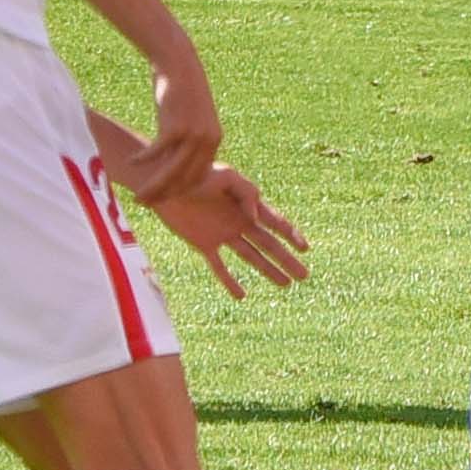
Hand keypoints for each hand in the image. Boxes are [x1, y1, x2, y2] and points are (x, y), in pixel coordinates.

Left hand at [136, 163, 310, 295]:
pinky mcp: (203, 244)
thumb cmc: (197, 174)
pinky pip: (219, 266)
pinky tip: (241, 296)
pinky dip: (229, 281)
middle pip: (269, 245)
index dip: (292, 235)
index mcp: (248, 204)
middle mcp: (239, 222)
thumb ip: (247, 193)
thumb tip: (256, 217)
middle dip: (287, 260)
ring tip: (285, 285)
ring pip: (251, 257)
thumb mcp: (227, 176)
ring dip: (268, 270)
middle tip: (304, 276)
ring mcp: (223, 234)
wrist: (165, 183)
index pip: (276, 223)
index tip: (305, 248)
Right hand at [137, 55, 221, 201]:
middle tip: (145, 202)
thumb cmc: (181, 93)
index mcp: (214, 141)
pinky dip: (144, 160)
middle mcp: (207, 141)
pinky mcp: (176, 127)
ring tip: (138, 196)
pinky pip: (157, 152)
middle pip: (186, 180)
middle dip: (165, 195)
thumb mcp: (191, 120)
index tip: (162, 199)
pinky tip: (132, 162)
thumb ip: (186, 143)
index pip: (198, 177)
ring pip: (172, 172)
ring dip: (154, 186)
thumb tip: (172, 165)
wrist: (181, 66)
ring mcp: (193, 135)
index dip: (180, 192)